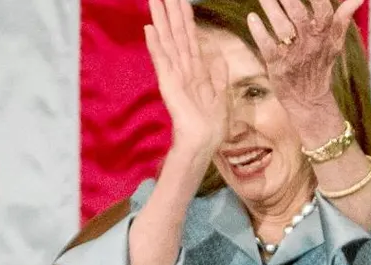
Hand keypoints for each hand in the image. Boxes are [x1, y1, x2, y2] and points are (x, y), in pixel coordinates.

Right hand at [144, 0, 228, 162]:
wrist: (204, 143)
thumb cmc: (211, 124)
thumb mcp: (220, 93)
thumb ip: (217, 72)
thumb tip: (217, 54)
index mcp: (194, 67)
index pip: (188, 34)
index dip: (184, 14)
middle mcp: (182, 67)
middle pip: (175, 31)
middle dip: (170, 9)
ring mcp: (174, 75)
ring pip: (167, 40)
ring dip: (161, 19)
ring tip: (154, 0)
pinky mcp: (169, 85)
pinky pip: (163, 61)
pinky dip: (156, 45)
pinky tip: (149, 29)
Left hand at [246, 0, 364, 118]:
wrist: (308, 99)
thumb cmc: (320, 65)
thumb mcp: (335, 42)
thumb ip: (343, 18)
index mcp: (325, 34)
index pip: (323, 10)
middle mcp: (310, 42)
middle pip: (298, 15)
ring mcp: (292, 54)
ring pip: (282, 28)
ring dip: (271, 10)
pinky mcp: (277, 65)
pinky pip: (267, 46)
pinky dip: (259, 32)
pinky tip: (252, 17)